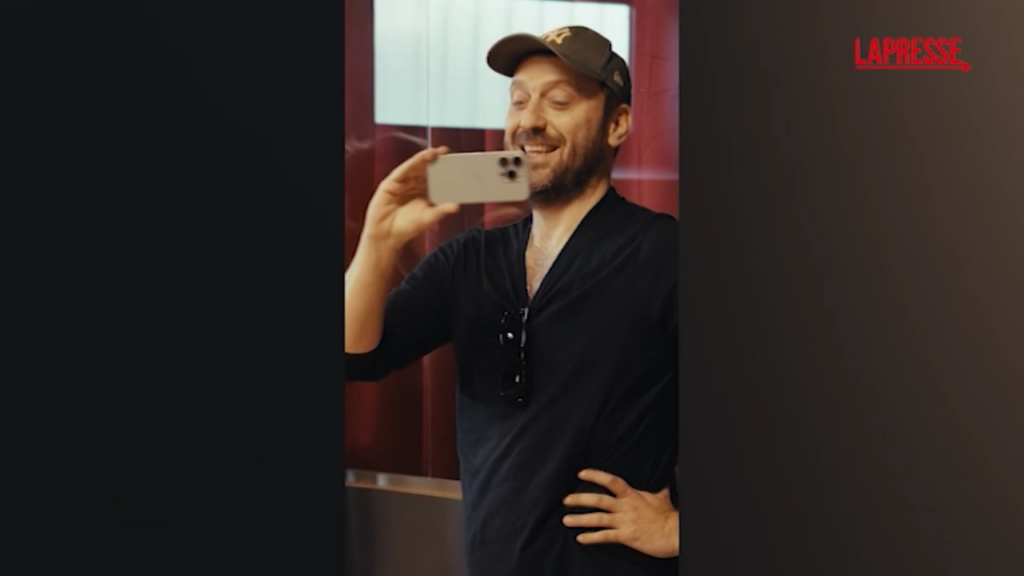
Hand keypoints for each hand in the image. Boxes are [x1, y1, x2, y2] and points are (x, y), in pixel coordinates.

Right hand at [362, 146, 459, 251]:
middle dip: (435, 160)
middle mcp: (413, 184)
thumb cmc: (407, 227)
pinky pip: (403, 171)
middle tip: (446, 152)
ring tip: (435, 152)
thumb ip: (441, 211)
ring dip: (424, 158)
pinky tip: (420, 158)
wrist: (387, 235)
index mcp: (424, 191)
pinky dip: (411, 163)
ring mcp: (402, 182)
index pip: (436, 177)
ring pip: (415, 167)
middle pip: (426, 169)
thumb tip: (456, 206)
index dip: (444, 169)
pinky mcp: (391, 183)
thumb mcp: (428, 218)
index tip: (456, 162)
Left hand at [562, 469, 677, 558]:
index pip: (611, 481)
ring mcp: (624, 522)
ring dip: (580, 519)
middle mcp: (625, 507)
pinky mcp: (626, 537)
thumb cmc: (667, 515)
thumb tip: (661, 472)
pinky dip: (591, 538)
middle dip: (580, 499)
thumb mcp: (660, 495)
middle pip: (598, 500)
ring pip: (598, 519)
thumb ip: (655, 485)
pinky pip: (605, 537)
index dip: (595, 476)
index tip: (581, 473)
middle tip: (565, 499)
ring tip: (566, 520)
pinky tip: (580, 538)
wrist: (674, 533)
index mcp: (632, 495)